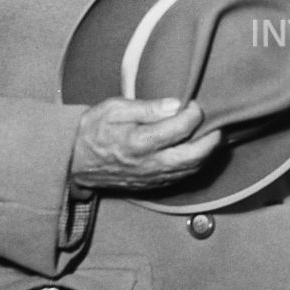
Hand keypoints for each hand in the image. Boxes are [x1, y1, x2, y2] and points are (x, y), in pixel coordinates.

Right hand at [69, 97, 221, 191]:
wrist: (73, 160)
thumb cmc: (93, 129)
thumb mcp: (115, 108)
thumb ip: (148, 107)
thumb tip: (176, 105)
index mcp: (139, 142)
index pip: (180, 128)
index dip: (194, 114)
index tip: (195, 104)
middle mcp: (149, 163)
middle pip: (194, 156)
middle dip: (211, 140)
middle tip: (216, 124)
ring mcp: (151, 178)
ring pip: (191, 169)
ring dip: (206, 154)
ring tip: (211, 136)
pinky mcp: (151, 186)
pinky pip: (181, 177)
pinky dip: (194, 164)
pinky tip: (196, 151)